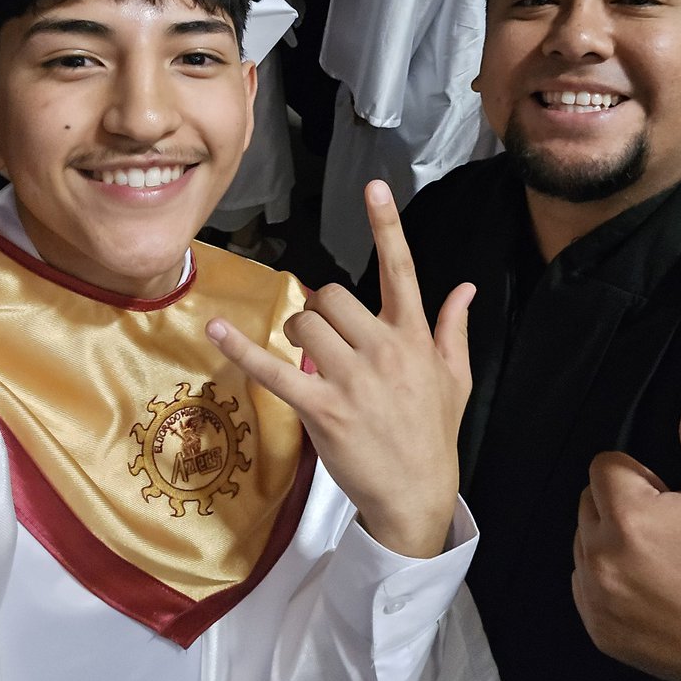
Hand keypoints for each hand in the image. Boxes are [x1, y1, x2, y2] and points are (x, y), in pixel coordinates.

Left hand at [207, 179, 473, 557]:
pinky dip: (241, 349)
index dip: (387, 225)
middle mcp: (383, 348)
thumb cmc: (434, 433)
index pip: (401, 269)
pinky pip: (274, 370)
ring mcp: (351, 378)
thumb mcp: (456, 378)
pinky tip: (215, 328)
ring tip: (305, 357)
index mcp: (414, 336)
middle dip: (319, 310)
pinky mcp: (322, 408)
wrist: (417, 494)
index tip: (375, 187)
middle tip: (321, 337)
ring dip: (296, 333)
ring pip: (305, 324)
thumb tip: (465, 286)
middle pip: (332, 296)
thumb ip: (454, 327)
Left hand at [572, 393, 680, 680]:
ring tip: (660, 560)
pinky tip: (648, 587)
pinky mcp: (599, 629)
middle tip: (666, 529)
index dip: (637, 475)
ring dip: (610, 541)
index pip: (604, 466)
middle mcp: (605, 560)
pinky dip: (607, 579)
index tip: (663, 496)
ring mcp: (598, 599)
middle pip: (589, 501)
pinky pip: (584, 582)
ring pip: (583, 541)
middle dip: (620, 505)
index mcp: (632, 519)